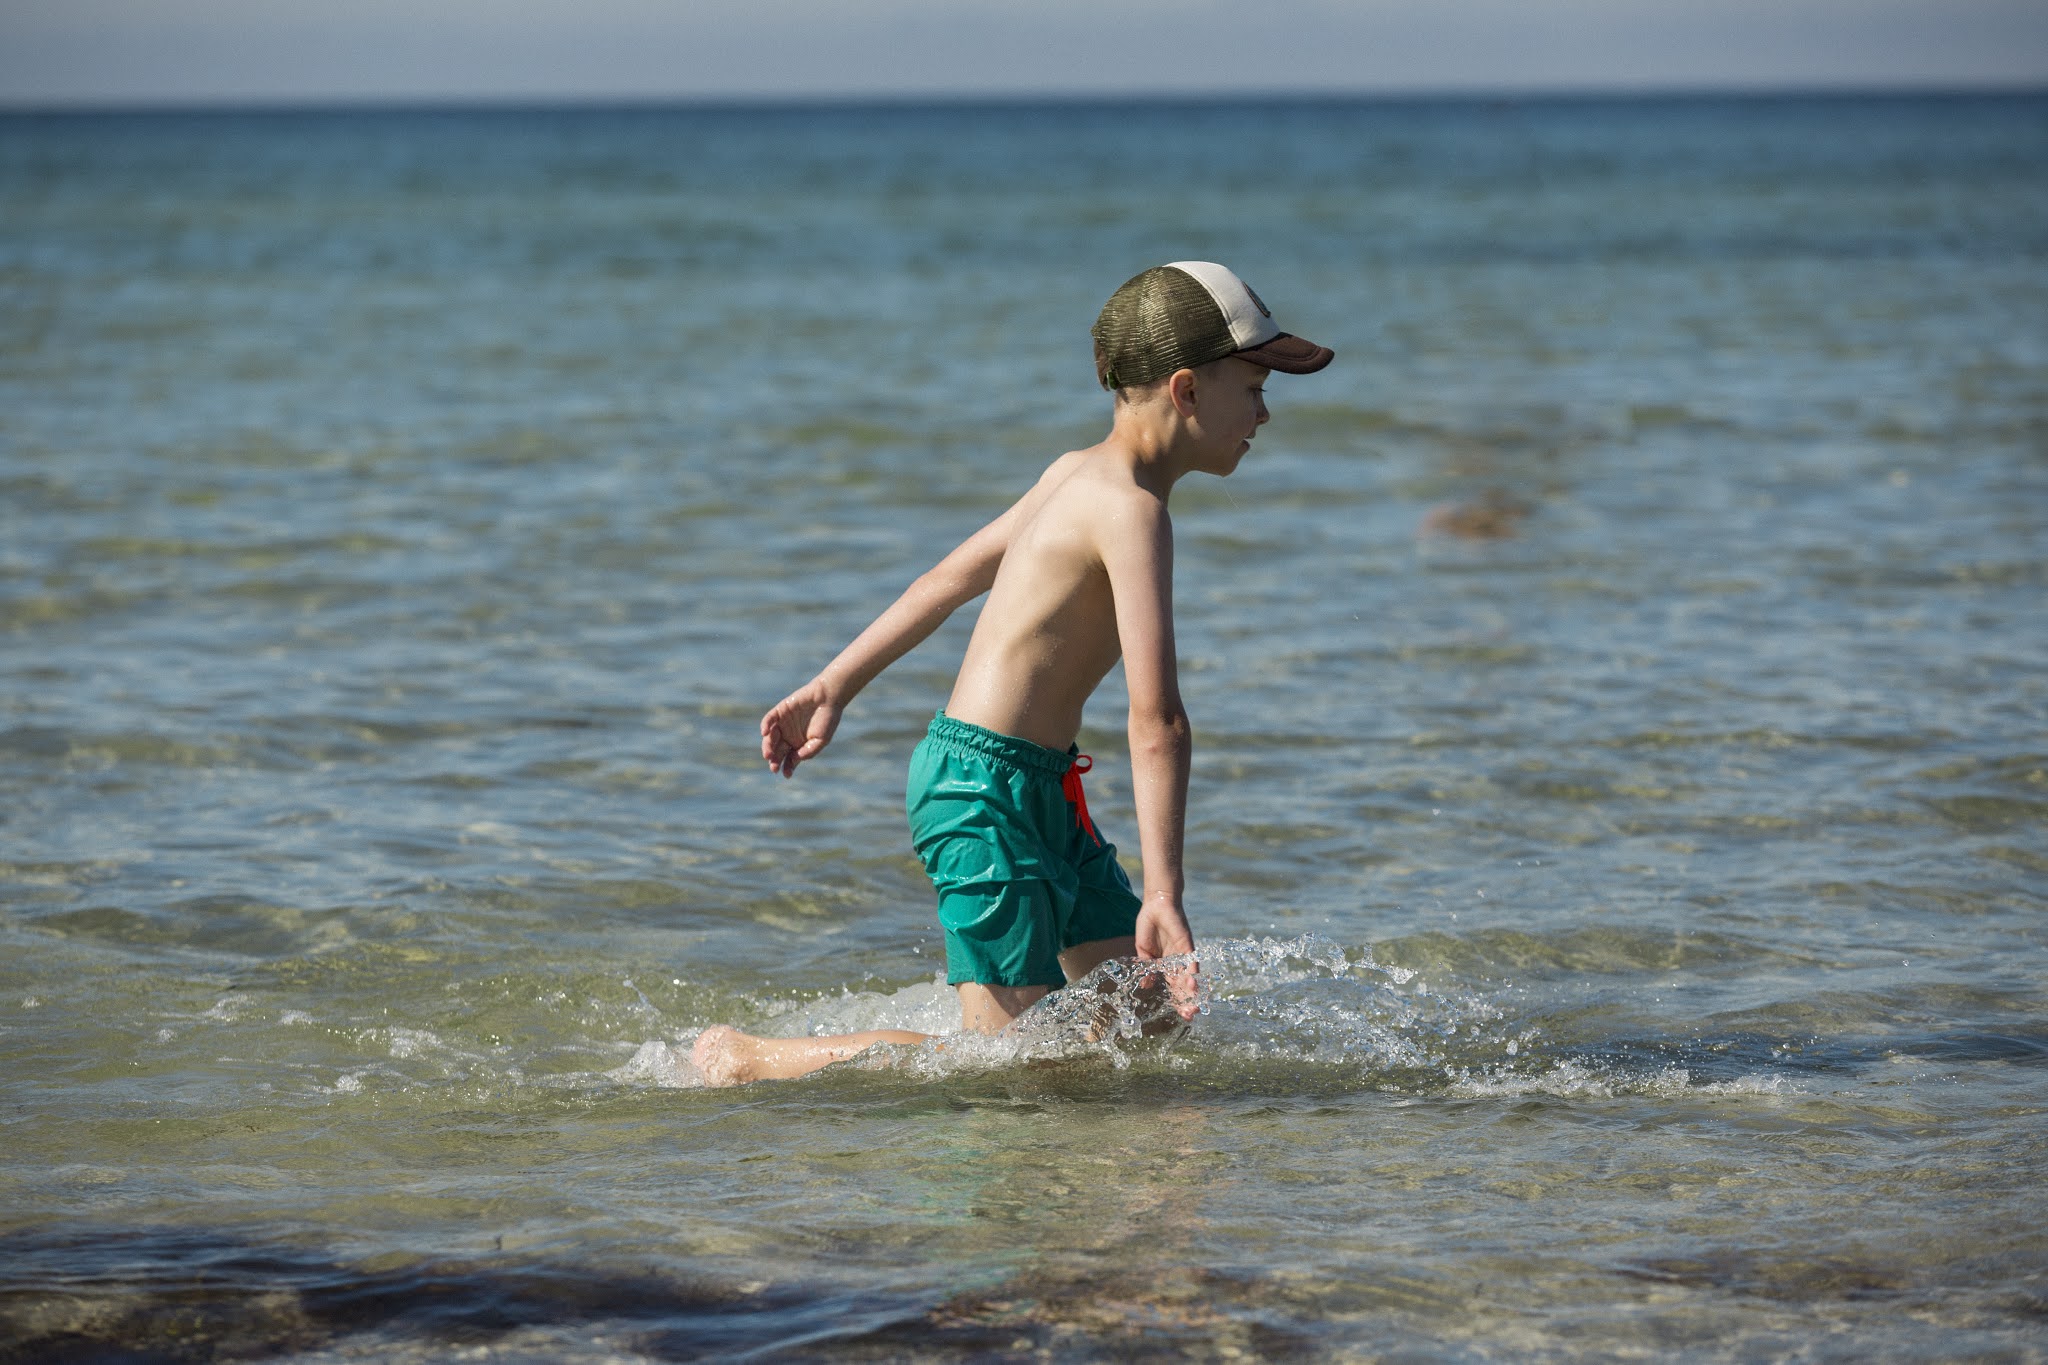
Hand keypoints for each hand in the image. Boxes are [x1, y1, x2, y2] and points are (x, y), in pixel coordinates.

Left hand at [760, 678, 841, 777]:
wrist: (828, 697)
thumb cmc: (828, 720)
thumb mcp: (821, 740)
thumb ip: (809, 751)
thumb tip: (795, 759)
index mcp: (798, 744)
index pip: (788, 759)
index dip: (787, 767)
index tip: (786, 774)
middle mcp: (788, 736)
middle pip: (777, 751)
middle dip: (774, 760)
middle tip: (774, 767)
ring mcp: (783, 724)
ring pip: (770, 738)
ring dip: (768, 746)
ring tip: (769, 754)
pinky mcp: (780, 711)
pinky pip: (769, 720)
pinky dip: (765, 726)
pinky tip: (765, 733)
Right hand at [1133, 896, 1198, 1020]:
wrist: (1156, 904)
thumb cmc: (1149, 925)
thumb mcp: (1144, 951)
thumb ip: (1147, 967)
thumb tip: (1146, 986)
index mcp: (1167, 966)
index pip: (1173, 988)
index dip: (1177, 1001)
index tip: (1181, 1016)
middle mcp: (1178, 963)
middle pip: (1184, 986)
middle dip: (1187, 1001)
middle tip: (1189, 1016)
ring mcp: (1184, 955)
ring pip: (1190, 977)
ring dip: (1192, 992)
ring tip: (1194, 1006)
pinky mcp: (1188, 945)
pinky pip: (1191, 961)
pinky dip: (1192, 973)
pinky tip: (1193, 985)